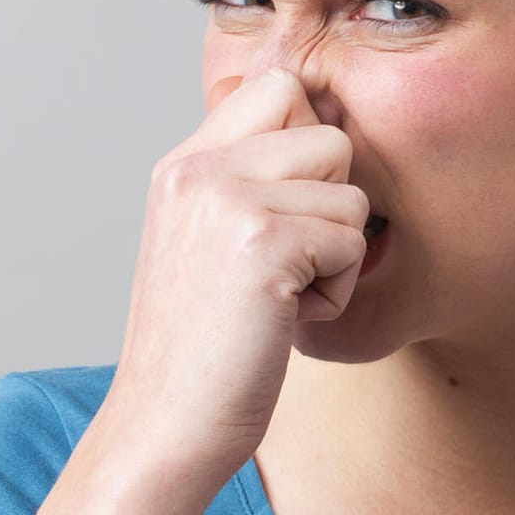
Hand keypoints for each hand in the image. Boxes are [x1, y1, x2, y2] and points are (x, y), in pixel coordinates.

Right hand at [106, 68, 368, 476]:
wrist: (163, 427)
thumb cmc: (203, 346)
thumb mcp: (206, 241)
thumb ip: (248, 181)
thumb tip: (327, 130)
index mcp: (184, 163)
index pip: (279, 87)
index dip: (308, 148)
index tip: (288, 214)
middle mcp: (199, 167)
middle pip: (329, 137)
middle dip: (330, 206)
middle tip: (285, 264)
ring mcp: (228, 199)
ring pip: (350, 194)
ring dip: (336, 255)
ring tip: (280, 296)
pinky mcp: (263, 241)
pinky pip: (351, 241)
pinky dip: (335, 292)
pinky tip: (283, 320)